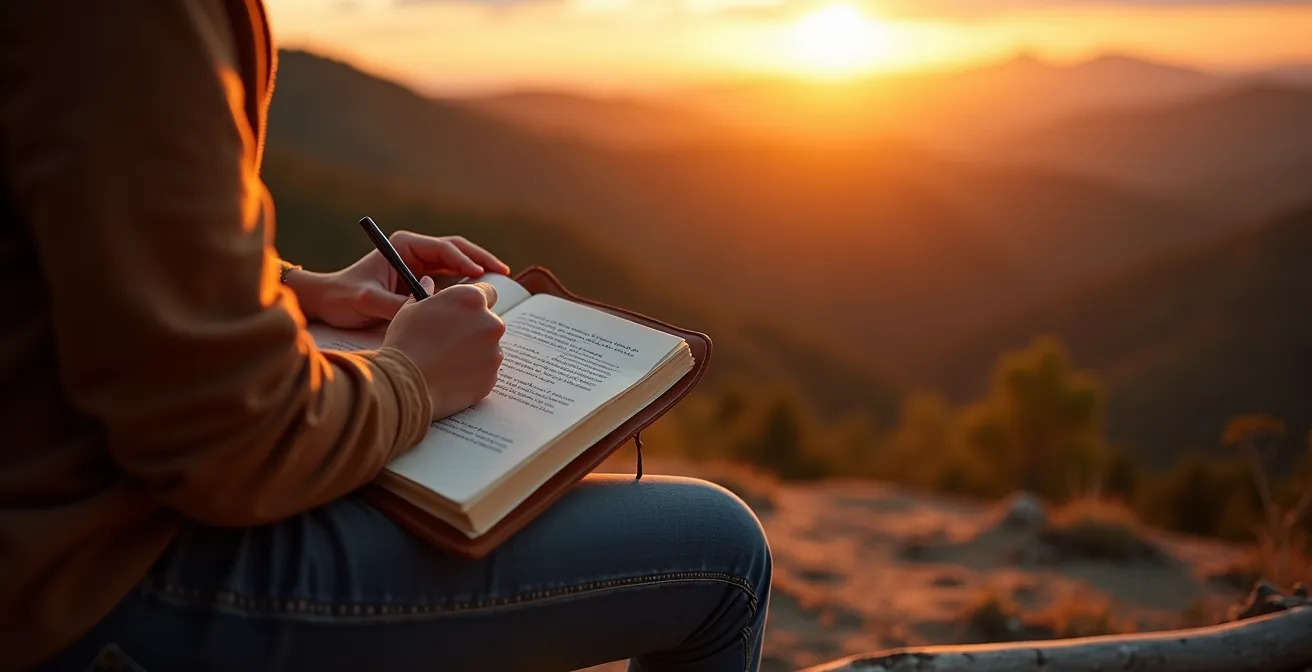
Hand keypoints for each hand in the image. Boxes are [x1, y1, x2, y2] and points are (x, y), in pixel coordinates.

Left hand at [285, 231, 509, 328]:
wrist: (326, 302)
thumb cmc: (343, 297)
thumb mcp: (369, 302)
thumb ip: (398, 306)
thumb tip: (429, 313)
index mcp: (403, 246)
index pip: (443, 248)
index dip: (464, 261)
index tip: (480, 275)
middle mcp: (413, 251)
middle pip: (457, 250)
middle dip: (481, 259)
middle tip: (503, 272)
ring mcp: (418, 264)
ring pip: (457, 262)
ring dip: (478, 269)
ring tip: (501, 280)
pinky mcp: (420, 280)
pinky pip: (450, 278)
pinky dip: (467, 284)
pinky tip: (481, 295)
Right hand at [383, 277, 504, 418]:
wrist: (405, 384)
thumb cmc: (405, 342)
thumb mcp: (410, 310)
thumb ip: (426, 294)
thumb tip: (428, 282)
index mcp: (471, 299)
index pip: (488, 292)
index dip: (474, 303)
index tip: (464, 311)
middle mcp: (490, 323)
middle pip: (489, 322)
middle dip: (474, 329)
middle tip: (449, 341)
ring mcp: (494, 352)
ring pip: (489, 348)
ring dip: (474, 352)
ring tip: (446, 362)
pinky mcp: (492, 378)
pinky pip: (486, 372)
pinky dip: (473, 374)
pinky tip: (451, 377)